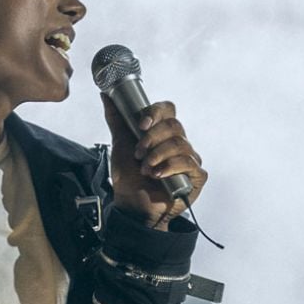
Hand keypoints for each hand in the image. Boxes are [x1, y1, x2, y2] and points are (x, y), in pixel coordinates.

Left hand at [102, 95, 207, 228]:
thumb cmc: (128, 178)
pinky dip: (170, 167)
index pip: (168, 110)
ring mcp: (189, 159)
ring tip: (146, 170)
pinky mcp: (197, 176)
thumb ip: (117, 120)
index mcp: (162, 133)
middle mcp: (178, 143)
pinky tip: (158, 176)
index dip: (156, 112)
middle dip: (152, 139)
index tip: (141, 124)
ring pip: (181, 144)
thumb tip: (107, 97)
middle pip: (174, 126)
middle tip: (139, 154)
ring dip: (158, 156)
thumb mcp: (120, 145)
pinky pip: (189, 162)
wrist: (132, 206)